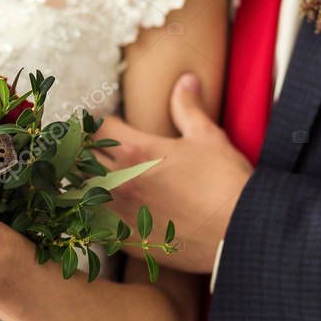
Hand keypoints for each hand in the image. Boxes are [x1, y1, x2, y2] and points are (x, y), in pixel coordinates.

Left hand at [97, 73, 251, 273]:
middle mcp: (119, 181)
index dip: (97, 122)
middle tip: (94, 149)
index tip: (102, 123)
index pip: (95, 128)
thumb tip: (186, 80)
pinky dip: (93, 215)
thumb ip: (188, 108)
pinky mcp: (125, 240)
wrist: (241, 233)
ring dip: (83, 183)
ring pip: (79, 193)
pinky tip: (103, 212)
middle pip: (79, 159)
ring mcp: (119, 213)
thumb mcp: (207, 138)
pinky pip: (93, 225)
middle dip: (84, 151)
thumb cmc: (226, 183)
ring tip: (93, 179)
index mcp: (135, 151)